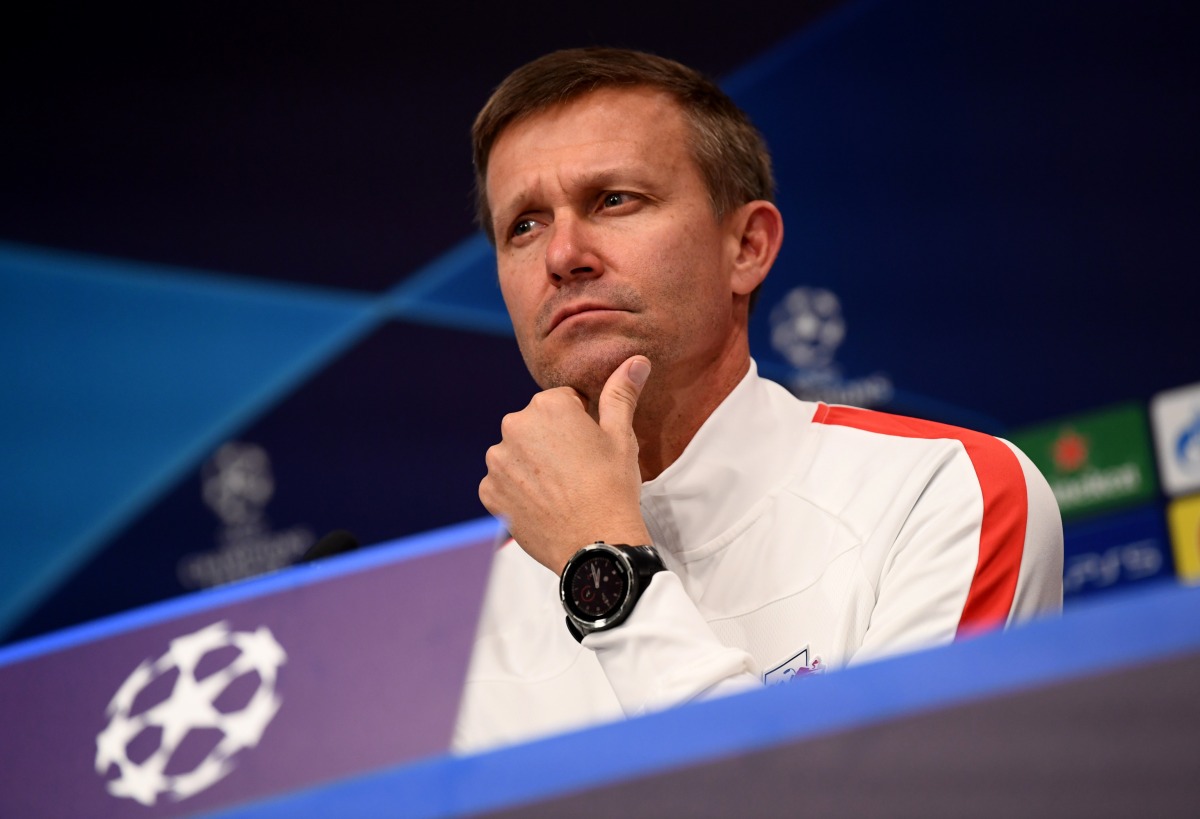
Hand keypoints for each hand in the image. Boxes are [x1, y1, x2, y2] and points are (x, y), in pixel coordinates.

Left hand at [479, 355, 653, 573]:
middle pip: (533, 426)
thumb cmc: (612, 487)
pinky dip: (517, 491)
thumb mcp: (621, 436)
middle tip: (576, 471)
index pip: (560, 402)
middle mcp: (514, 427)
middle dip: (550, 441)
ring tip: (559, 489)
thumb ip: (621, 394)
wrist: (595, 544)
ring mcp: (498, 462)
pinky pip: (502, 483)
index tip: (589, 448)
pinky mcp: (489, 492)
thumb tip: (637, 361)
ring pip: (515, 453)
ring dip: (531, 465)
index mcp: (547, 407)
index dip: (578, 424)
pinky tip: (542, 504)